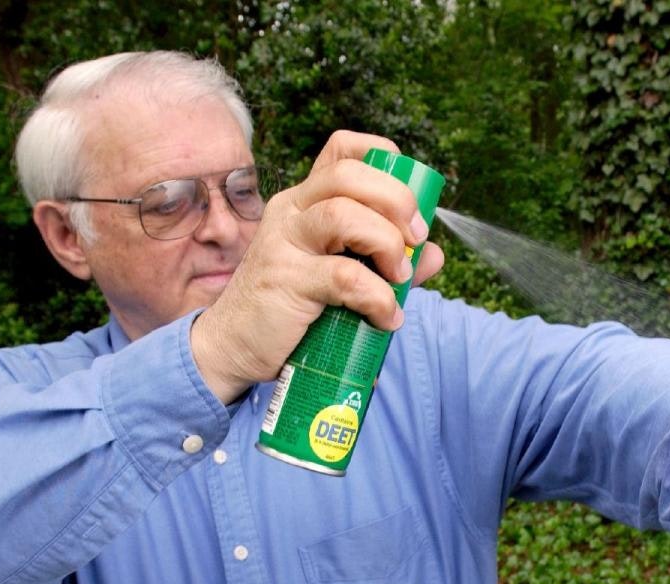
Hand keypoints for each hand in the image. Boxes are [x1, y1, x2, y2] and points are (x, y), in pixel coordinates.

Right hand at [190, 130, 444, 402]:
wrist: (234, 347)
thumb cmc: (290, 308)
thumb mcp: (340, 277)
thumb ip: (387, 262)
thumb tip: (435, 255)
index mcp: (305, 201)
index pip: (342, 151)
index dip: (383, 158)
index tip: (409, 200)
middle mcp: (291, 211)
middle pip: (349, 175)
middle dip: (397, 201)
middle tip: (415, 239)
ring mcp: (284, 242)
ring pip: (343, 214)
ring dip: (387, 244)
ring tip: (398, 278)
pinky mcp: (285, 280)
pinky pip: (344, 276)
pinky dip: (378, 297)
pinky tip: (386, 317)